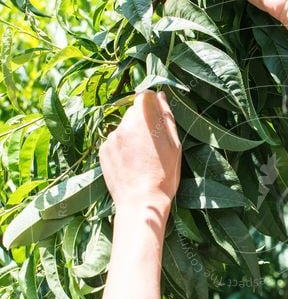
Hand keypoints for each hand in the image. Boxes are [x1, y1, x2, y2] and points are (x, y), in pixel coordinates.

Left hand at [99, 90, 180, 219]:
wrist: (141, 203)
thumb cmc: (164, 176)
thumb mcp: (174, 146)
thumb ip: (166, 117)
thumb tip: (161, 96)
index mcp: (144, 120)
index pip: (145, 96)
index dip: (152, 105)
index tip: (157, 119)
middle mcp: (124, 124)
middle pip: (134, 113)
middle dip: (143, 123)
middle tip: (152, 146)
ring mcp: (111, 138)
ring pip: (123, 129)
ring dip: (131, 137)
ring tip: (141, 159)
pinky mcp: (103, 151)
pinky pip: (114, 143)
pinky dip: (122, 149)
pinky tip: (130, 165)